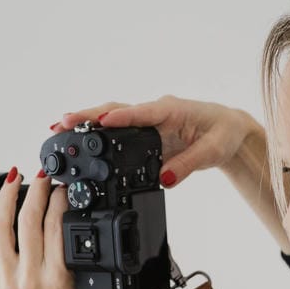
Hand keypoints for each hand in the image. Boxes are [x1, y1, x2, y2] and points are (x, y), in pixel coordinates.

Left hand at [0, 167, 93, 288]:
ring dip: (7, 197)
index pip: (57, 226)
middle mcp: (31, 276)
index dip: (60, 199)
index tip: (63, 187)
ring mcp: (9, 280)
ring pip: (2, 228)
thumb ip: (78, 263)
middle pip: (30, 220)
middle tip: (43, 175)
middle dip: (38, 190)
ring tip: (13, 178)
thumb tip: (73, 231)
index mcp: (58, 277)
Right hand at [51, 95, 253, 186]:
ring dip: (87, 122)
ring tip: (59, 128)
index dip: (120, 118)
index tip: (100, 121)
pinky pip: (118, 131)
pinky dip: (98, 133)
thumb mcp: (211, 152)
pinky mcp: (146, 132)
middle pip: (116, 111)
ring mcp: (148, 120)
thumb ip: (187, 165)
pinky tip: (79, 139)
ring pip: (112, 118)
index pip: (141, 113)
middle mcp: (155, 111)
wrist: (230, 131)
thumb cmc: (223, 135)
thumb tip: (164, 179)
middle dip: (88, 116)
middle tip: (62, 122)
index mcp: (171, 110)